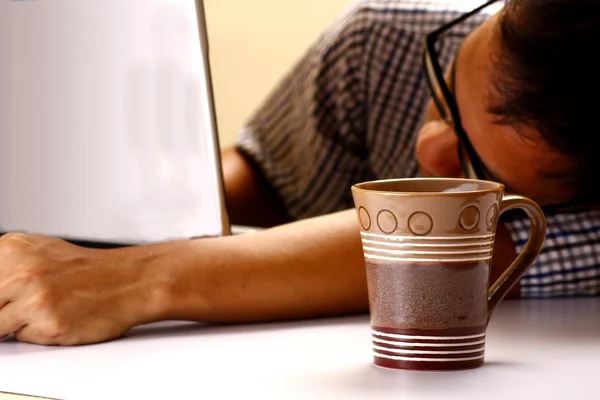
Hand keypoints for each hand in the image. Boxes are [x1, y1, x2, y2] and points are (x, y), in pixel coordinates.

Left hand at [0, 233, 145, 344]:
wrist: (129, 281)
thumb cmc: (89, 271)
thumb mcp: (39, 253)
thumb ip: (7, 267)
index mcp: (13, 248)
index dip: (0, 294)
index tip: (9, 295)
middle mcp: (21, 271)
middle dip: (5, 307)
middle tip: (32, 300)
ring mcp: (34, 298)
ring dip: (17, 322)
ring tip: (46, 307)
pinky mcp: (48, 325)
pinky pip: (21, 337)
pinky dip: (35, 332)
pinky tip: (57, 316)